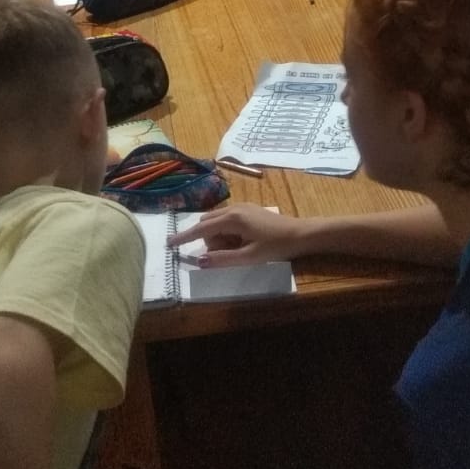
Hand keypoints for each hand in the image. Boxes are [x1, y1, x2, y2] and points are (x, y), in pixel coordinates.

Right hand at [171, 204, 309, 265]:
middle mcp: (233, 208)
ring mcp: (241, 207)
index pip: (201, 229)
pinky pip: (227, 220)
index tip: (168, 243)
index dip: (184, 237)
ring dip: (219, 237)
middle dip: (209, 241)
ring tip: (239, 249)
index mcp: (232, 219)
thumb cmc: (275, 246)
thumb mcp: (249, 257)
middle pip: (207, 224)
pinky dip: (227, 232)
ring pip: (217, 222)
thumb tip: (199, 261)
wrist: (300, 234)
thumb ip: (222, 259)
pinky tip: (242, 242)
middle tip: (228, 254)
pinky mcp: (248, 209)